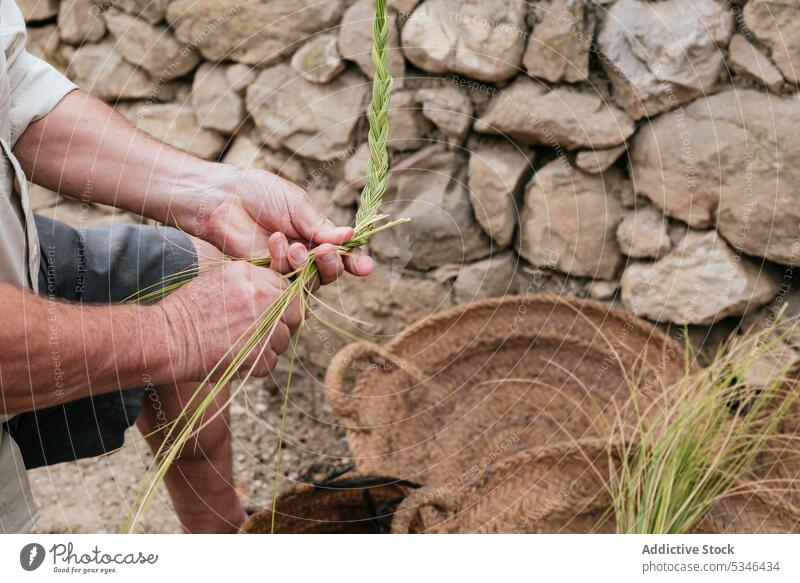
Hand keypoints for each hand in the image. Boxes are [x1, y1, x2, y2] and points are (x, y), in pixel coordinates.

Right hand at [162, 261, 302, 380]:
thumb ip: (254, 282)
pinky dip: (259, 361)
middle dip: (285, 322)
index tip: (272, 310)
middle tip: (265, 329)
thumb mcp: (222, 280)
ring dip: (271, 343)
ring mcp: (263, 328)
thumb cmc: (190, 309)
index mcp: (254, 277)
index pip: (288, 289)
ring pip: (284, 339)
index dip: (283, 302)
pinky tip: (239, 355)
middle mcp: (263, 300)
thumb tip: (281, 291)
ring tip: (244, 343)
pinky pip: (272, 360)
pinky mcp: (258, 356)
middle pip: (296, 313)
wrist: (168, 338)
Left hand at [201, 167, 372, 284]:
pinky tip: (276, 241)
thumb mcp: (297, 204)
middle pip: (330, 270)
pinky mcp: (266, 274)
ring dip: (308, 263)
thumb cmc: (260, 193)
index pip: (342, 251)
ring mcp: (286, 265)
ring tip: (296, 245)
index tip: (366, 267)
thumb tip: (350, 236)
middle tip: (327, 251)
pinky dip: (283, 259)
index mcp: (316, 233)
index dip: (355, 261)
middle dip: (334, 264)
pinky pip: (284, 277)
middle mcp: (305, 252)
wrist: (223, 197)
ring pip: (310, 279)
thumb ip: (321, 225)